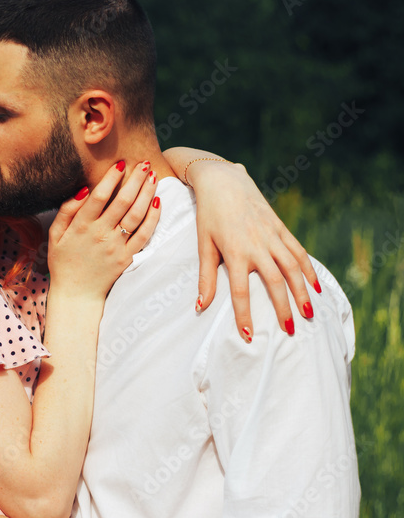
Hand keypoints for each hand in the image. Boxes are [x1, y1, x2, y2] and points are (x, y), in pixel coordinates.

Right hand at [48, 161, 159, 296]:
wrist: (76, 293)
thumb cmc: (63, 261)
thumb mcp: (55, 235)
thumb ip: (66, 211)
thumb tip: (83, 190)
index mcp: (81, 227)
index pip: (99, 196)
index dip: (111, 178)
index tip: (120, 163)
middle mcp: (100, 234)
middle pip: (122, 201)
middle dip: (135, 179)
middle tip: (144, 163)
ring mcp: (116, 247)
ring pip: (136, 215)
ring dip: (146, 193)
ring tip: (153, 176)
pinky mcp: (127, 257)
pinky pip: (144, 235)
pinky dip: (153, 218)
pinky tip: (158, 201)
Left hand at [189, 160, 319, 339]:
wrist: (223, 182)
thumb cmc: (208, 216)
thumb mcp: (203, 245)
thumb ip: (205, 277)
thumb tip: (201, 306)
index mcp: (234, 252)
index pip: (239, 291)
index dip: (244, 315)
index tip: (248, 336)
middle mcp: (257, 245)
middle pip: (275, 282)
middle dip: (283, 308)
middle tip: (289, 331)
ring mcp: (272, 236)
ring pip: (293, 268)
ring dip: (302, 291)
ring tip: (309, 313)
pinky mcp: (281, 228)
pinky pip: (298, 251)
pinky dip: (309, 269)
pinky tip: (316, 286)